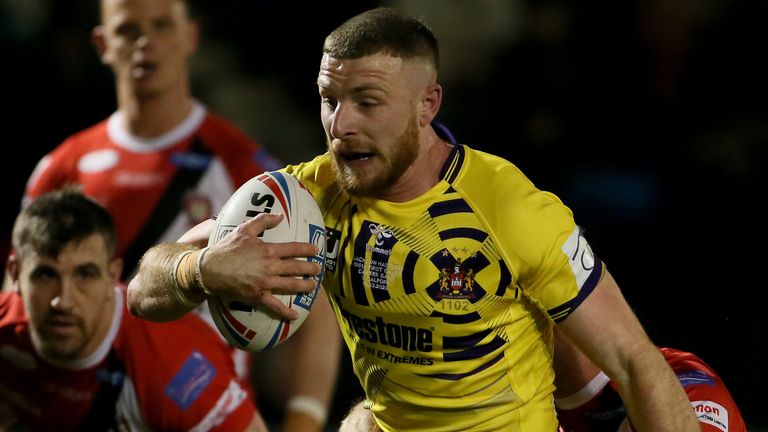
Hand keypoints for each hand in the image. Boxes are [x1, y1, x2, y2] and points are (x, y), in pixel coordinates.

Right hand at [201, 213, 321, 319]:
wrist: (209, 269)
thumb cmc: (226, 248)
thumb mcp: (243, 229)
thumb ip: (263, 221)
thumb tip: (280, 216)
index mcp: (268, 250)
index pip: (294, 249)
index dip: (307, 250)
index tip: (315, 251)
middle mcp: (269, 267)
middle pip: (296, 268)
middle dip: (310, 269)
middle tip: (318, 269)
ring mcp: (265, 283)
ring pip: (291, 285)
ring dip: (305, 286)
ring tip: (314, 286)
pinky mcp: (258, 296)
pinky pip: (274, 305)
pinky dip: (285, 312)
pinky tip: (295, 316)